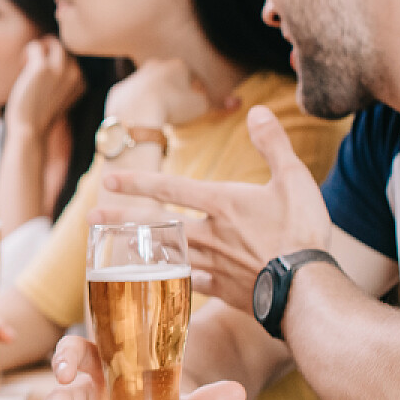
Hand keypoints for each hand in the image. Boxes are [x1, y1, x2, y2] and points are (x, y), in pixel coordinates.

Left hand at [4, 38, 84, 138]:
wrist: (30, 130)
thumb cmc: (40, 114)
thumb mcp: (60, 96)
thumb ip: (63, 79)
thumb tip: (53, 53)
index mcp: (82, 81)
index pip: (73, 57)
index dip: (57, 60)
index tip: (45, 73)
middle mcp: (75, 73)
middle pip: (64, 47)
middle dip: (49, 51)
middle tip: (34, 66)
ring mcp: (60, 69)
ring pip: (52, 42)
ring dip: (40, 48)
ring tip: (28, 64)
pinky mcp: (42, 67)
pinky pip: (35, 46)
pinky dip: (27, 53)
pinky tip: (22, 66)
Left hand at [97, 105, 332, 313]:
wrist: (309, 287)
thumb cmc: (302, 231)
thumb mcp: (294, 179)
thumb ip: (273, 144)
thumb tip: (257, 110)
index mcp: (222, 204)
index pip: (171, 189)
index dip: (138, 183)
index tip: (109, 180)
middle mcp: (210, 233)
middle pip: (157, 224)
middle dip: (122, 218)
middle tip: (91, 216)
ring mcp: (214, 264)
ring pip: (167, 254)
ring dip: (138, 249)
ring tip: (112, 248)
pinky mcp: (224, 290)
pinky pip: (191, 284)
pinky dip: (175, 281)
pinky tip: (164, 281)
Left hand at [104, 59, 225, 129]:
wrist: (137, 113)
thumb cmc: (172, 108)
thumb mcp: (201, 106)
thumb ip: (220, 103)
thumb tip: (238, 102)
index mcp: (177, 65)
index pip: (191, 76)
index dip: (195, 92)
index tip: (193, 106)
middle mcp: (154, 65)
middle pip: (168, 78)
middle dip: (173, 92)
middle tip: (176, 111)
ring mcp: (134, 77)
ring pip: (147, 87)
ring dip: (153, 99)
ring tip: (158, 116)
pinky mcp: (118, 90)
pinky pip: (130, 99)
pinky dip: (135, 107)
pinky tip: (140, 119)